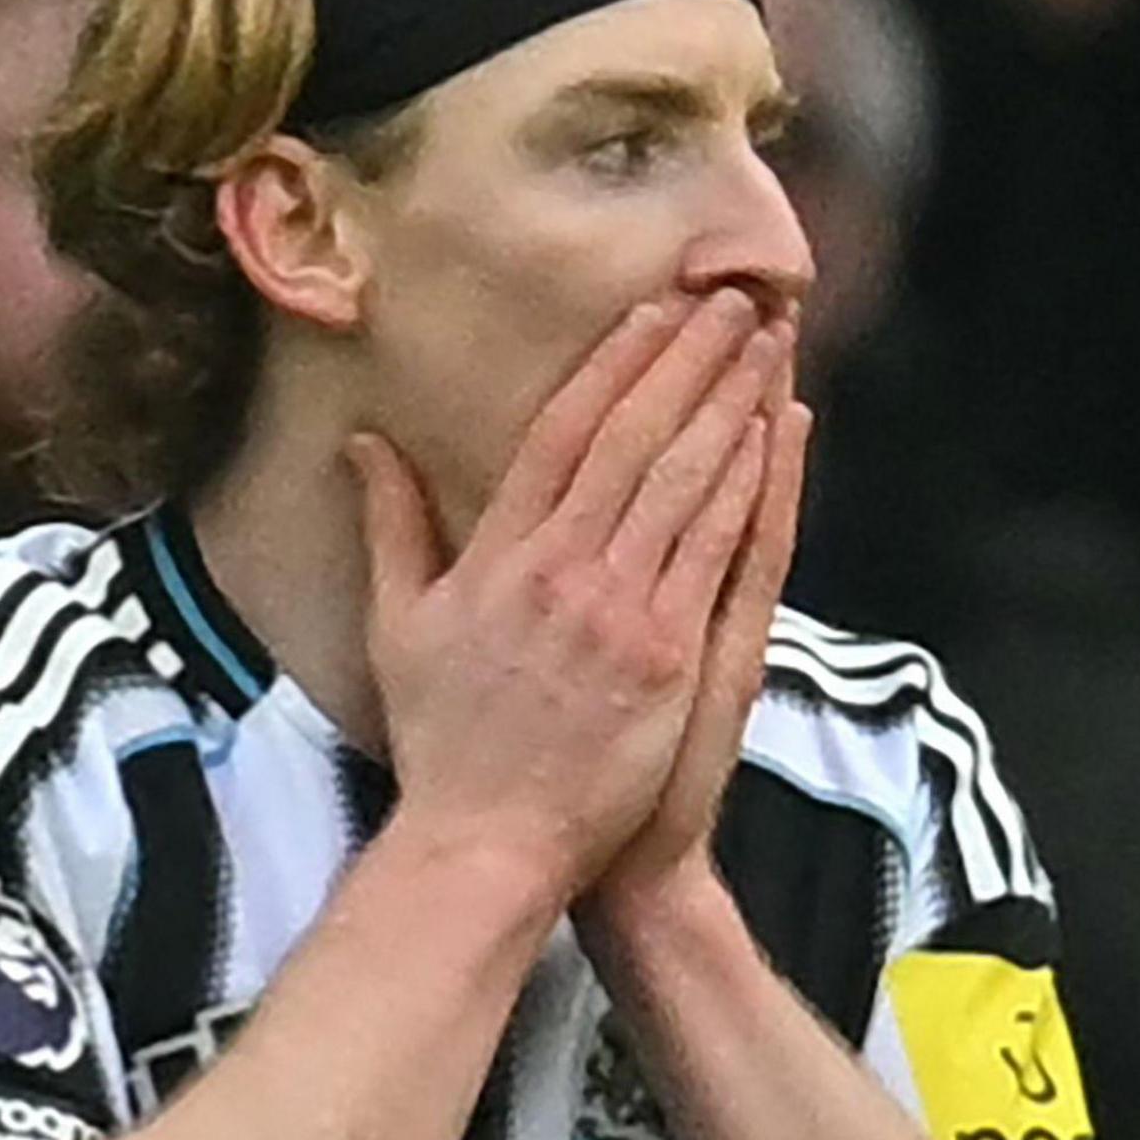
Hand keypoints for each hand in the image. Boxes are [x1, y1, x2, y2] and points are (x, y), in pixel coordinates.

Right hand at [354, 293, 780, 901]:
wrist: (487, 840)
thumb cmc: (444, 743)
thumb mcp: (400, 627)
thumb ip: (392, 527)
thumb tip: (366, 444)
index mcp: (499, 556)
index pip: (564, 433)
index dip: (616, 364)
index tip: (655, 310)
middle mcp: (561, 569)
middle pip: (635, 439)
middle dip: (689, 361)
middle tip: (735, 299)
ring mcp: (620, 610)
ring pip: (684, 480)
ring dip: (730, 402)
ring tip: (766, 342)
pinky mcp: (669, 655)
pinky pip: (716, 549)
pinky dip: (749, 484)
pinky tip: (773, 434)